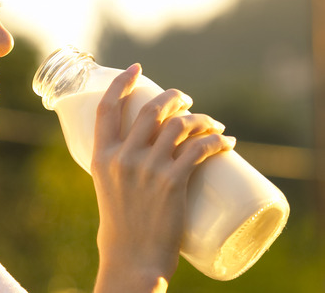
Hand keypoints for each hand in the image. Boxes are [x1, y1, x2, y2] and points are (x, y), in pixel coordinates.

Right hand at [91, 64, 235, 291]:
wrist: (132, 258)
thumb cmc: (121, 228)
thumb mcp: (108, 188)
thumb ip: (120, 166)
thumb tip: (144, 148)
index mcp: (101, 157)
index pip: (107, 108)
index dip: (121, 83)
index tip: (136, 69)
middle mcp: (122, 158)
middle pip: (151, 110)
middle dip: (173, 97)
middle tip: (186, 99)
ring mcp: (148, 169)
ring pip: (179, 125)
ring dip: (200, 117)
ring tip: (211, 122)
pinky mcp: (172, 182)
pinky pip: (200, 149)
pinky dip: (217, 141)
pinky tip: (227, 142)